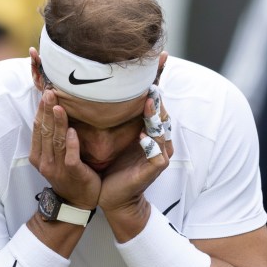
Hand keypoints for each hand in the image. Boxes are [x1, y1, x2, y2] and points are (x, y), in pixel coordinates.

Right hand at [29, 89, 100, 209]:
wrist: (76, 203)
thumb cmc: (68, 177)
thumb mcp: (53, 158)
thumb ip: (52, 141)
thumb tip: (53, 114)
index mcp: (38, 157)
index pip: (38, 130)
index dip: (41, 111)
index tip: (45, 94)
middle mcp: (45, 162)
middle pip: (45, 132)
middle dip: (47, 111)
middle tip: (50, 93)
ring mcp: (58, 169)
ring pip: (57, 141)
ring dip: (58, 122)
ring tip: (59, 106)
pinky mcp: (73, 173)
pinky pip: (70, 157)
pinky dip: (71, 143)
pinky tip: (72, 130)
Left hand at [99, 89, 171, 218]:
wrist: (112, 196)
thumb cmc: (113, 167)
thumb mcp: (114, 140)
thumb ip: (116, 121)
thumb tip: (104, 96)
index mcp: (150, 134)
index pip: (156, 108)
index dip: (156, 91)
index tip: (154, 69)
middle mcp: (159, 142)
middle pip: (162, 116)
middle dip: (157, 100)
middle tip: (150, 83)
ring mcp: (158, 156)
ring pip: (162, 132)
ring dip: (155, 117)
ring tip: (148, 102)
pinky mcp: (153, 169)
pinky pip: (157, 154)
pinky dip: (150, 144)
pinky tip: (142, 135)